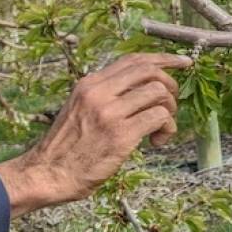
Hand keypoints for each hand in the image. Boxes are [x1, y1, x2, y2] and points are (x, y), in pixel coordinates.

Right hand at [0, 53, 191, 217]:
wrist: (48, 173)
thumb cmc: (66, 147)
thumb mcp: (79, 109)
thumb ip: (103, 96)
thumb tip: (137, 90)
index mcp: (89, 84)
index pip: (132, 60)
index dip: (162, 58)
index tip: (182, 62)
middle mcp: (99, 92)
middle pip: (149, 71)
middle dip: (170, 85)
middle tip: (171, 104)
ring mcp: (110, 112)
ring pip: (158, 93)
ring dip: (170, 111)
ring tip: (160, 129)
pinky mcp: (121, 135)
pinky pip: (159, 118)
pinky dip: (167, 129)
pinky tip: (155, 142)